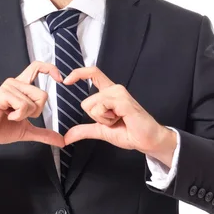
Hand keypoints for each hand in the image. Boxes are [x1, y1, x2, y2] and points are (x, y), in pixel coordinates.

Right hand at [0, 61, 64, 160]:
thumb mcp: (27, 131)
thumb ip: (44, 133)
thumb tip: (61, 141)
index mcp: (21, 87)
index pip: (37, 67)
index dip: (51, 69)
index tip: (60, 79)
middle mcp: (15, 83)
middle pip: (43, 94)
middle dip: (36, 112)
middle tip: (19, 116)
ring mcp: (9, 87)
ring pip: (34, 102)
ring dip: (24, 116)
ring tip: (10, 116)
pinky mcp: (3, 94)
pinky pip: (24, 106)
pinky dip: (18, 116)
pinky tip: (6, 116)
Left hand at [62, 67, 176, 164]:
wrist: (147, 140)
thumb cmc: (129, 132)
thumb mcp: (101, 131)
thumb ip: (84, 130)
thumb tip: (67, 136)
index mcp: (109, 93)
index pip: (93, 74)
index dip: (78, 73)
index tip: (66, 81)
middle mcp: (114, 89)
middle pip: (86, 101)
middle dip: (95, 118)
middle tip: (113, 121)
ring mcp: (119, 93)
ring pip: (92, 105)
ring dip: (102, 119)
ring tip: (119, 120)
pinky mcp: (123, 100)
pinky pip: (101, 107)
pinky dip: (106, 119)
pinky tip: (121, 119)